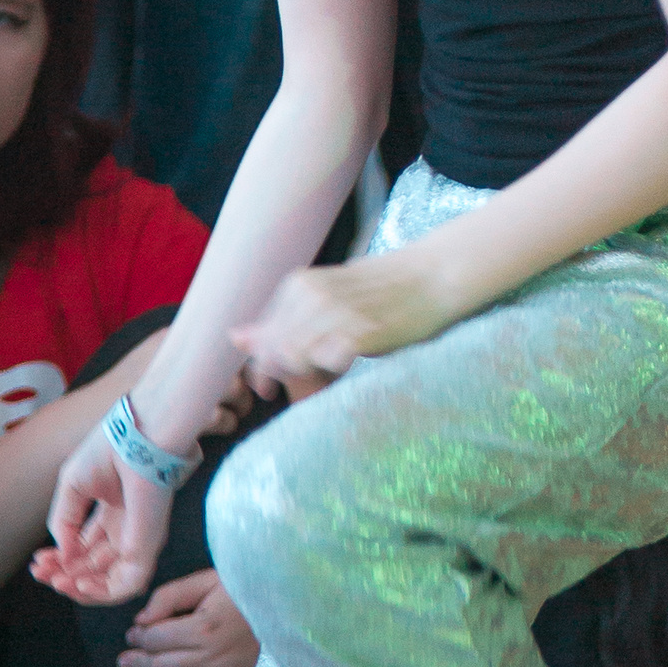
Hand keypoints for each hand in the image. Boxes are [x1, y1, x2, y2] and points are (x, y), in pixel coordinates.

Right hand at [35, 416, 178, 606]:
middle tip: (41, 574)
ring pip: (110, 582)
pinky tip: (78, 583)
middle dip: (64, 574)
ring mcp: (139, 541)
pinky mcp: (147, 549)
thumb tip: (63, 554)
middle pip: (94, 566)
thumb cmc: (109, 452)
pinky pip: (126, 586)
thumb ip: (63, 522)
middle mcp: (127, 530)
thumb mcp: (72, 488)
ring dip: (80, 588)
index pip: (85, 547)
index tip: (38, 562)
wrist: (136, 439)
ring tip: (57, 582)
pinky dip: (101, 592)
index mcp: (113, 513)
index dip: (60, 559)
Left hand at [118, 567, 257, 666]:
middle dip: (139, 666)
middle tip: (125, 663)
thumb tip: (142, 620)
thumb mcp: (209, 579)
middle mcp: (217, 657)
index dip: (138, 639)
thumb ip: (172, 596)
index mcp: (205, 627)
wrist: (296, 598)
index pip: (157, 640)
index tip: (132, 636)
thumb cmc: (249, 588)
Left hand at [231, 254, 451, 401]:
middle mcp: (311, 297)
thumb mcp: (327, 296)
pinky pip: (326, 365)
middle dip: (284, 379)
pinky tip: (346, 369)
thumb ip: (285, 318)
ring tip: (331, 378)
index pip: (264, 337)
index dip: (263, 368)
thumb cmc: (381, 291)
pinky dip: (329, 376)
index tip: (266, 389)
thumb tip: (236, 337)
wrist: (431, 277)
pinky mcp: (358, 334)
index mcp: (299, 285)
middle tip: (308, 388)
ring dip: (307, 380)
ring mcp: (334, 314)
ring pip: (295, 360)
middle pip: (275, 352)